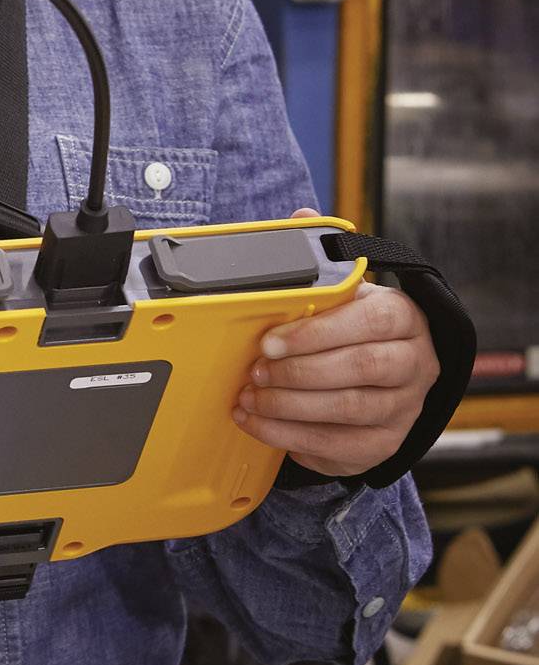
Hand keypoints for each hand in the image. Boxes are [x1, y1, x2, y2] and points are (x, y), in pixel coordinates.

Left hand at [232, 244, 438, 479]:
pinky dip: (292, 437)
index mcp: (403, 316)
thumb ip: (321, 259)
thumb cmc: (353, 328)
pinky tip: (261, 424)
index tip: (269, 341)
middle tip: (255, 372)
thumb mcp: (344, 292)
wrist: (384, 380)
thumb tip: (302, 217)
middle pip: (361, 368)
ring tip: (249, 399)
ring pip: (348, 411)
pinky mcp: (385, 444)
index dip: (317, 333)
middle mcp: (415, 363)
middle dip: (298, 372)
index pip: (370, 322)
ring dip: (288, 407)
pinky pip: (339, 447)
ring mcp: (404, 408)